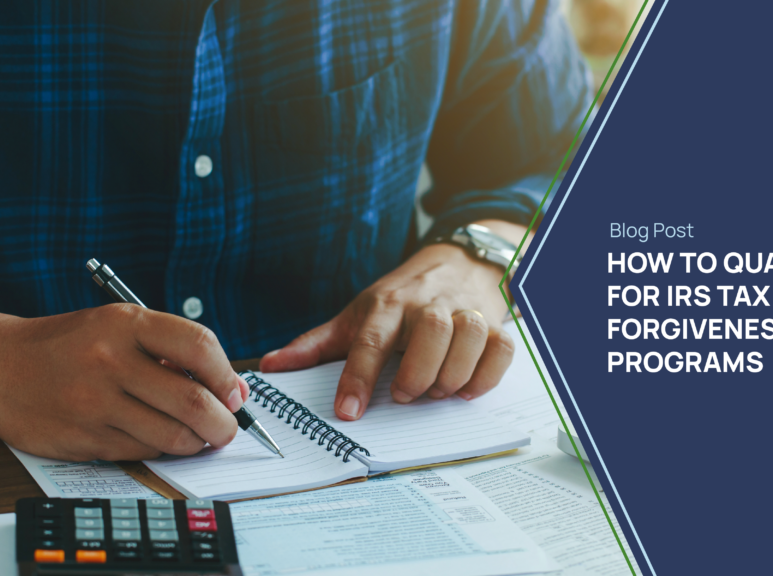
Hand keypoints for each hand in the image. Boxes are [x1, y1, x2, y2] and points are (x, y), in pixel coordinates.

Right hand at [0, 297, 248, 460]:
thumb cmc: (70, 345)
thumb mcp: (118, 327)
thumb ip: (171, 351)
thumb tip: (232, 390)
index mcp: (125, 323)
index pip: (199, 346)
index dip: (227, 376)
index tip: (234, 393)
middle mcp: (110, 360)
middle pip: (193, 401)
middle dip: (223, 423)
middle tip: (227, 428)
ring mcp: (94, 402)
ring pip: (172, 435)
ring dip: (196, 442)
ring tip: (196, 435)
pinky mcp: (84, 438)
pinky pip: (143, 451)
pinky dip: (161, 449)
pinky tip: (157, 437)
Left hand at [260, 220, 525, 420]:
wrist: (458, 260)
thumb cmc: (401, 297)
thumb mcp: (357, 314)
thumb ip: (316, 345)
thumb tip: (271, 366)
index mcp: (387, 305)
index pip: (370, 340)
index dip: (357, 378)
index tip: (348, 413)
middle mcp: (428, 305)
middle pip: (431, 332)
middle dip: (418, 372)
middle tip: (404, 395)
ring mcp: (465, 311)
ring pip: (470, 336)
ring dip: (453, 375)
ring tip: (435, 392)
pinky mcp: (495, 322)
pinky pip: (501, 347)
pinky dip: (487, 374)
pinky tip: (467, 388)